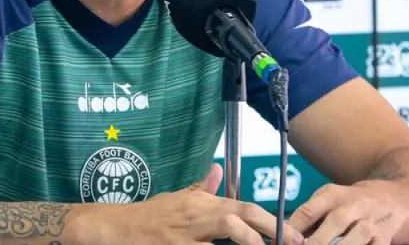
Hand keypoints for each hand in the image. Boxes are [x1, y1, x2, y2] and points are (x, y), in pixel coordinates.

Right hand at [116, 163, 302, 244]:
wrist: (115, 228)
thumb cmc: (148, 216)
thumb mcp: (177, 198)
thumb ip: (202, 189)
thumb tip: (219, 171)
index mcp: (202, 204)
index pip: (244, 207)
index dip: (271, 221)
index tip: (292, 234)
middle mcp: (197, 215)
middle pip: (240, 217)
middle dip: (269, 230)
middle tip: (292, 243)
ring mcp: (186, 235)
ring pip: (226, 234)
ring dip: (249, 243)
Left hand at [288, 182, 408, 244]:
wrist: (393, 199)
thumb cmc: (349, 204)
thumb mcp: (327, 200)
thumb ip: (308, 218)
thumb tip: (283, 237)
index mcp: (332, 194)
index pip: (309, 210)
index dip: (295, 229)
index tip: (284, 242)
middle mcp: (353, 205)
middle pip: (334, 223)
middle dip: (317, 242)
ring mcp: (371, 222)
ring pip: (356, 237)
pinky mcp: (385, 238)